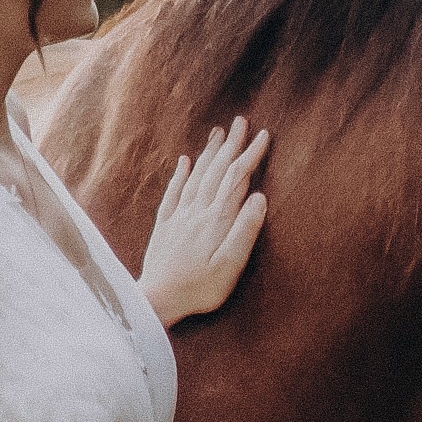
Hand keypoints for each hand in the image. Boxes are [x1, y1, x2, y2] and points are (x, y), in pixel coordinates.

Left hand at [142, 118, 269, 325]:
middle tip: (241, 122)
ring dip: (208, 153)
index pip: (236, 178)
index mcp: (217, 219)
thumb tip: (258, 197)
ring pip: (196, 176)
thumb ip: (244, 230)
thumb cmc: (200, 288)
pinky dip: (180, 175)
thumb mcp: (230, 265)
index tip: (264, 135)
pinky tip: (184, 161)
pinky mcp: (164, 227)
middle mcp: (197, 212)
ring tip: (218, 133)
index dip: (250, 155)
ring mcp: (178, 217)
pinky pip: (173, 193)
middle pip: (216, 171)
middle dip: (230, 145)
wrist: (157, 300)